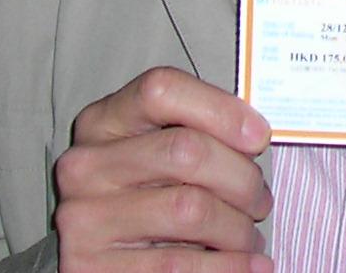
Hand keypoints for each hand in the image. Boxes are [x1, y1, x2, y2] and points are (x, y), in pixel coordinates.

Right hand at [52, 65, 275, 271]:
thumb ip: (191, 132)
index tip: (259, 136)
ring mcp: (84, 219)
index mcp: (101, 122)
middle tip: (261, 200)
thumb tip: (255, 136)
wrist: (91, 262)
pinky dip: (227, 267)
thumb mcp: (151, 152)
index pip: (160, 90)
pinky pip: (178, 265)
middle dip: (241, 178)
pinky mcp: (92, 269)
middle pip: (185, 150)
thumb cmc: (140, 194)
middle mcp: (85, 166)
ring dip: (237, 227)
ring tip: (251, 236)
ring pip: (189, 209)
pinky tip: (252, 266)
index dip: (220, 109)